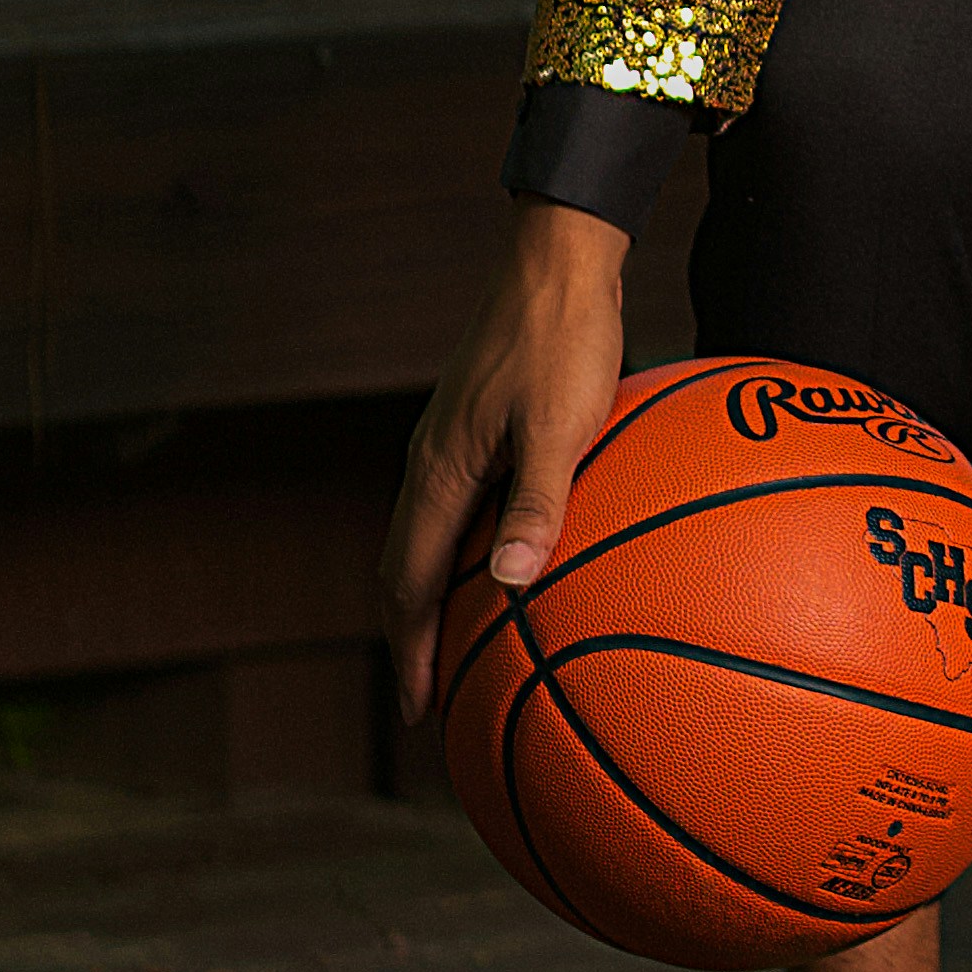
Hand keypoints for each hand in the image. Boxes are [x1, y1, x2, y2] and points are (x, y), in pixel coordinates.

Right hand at [378, 200, 628, 725]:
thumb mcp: (562, 423)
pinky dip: (465, 555)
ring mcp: (451, 444)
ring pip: (428, 540)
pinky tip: (507, 565)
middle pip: (404, 570)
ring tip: (461, 648)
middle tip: (434, 699)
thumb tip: (511, 584)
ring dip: (435, 599)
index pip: (409, 583)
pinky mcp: (477, 428)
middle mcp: (431, 463)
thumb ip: (539, 501)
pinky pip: (457, 511)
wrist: (560, 258)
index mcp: (439, 471)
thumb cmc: (566, 337)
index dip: (410, 651)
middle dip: (412, 639)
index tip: (420, 714)